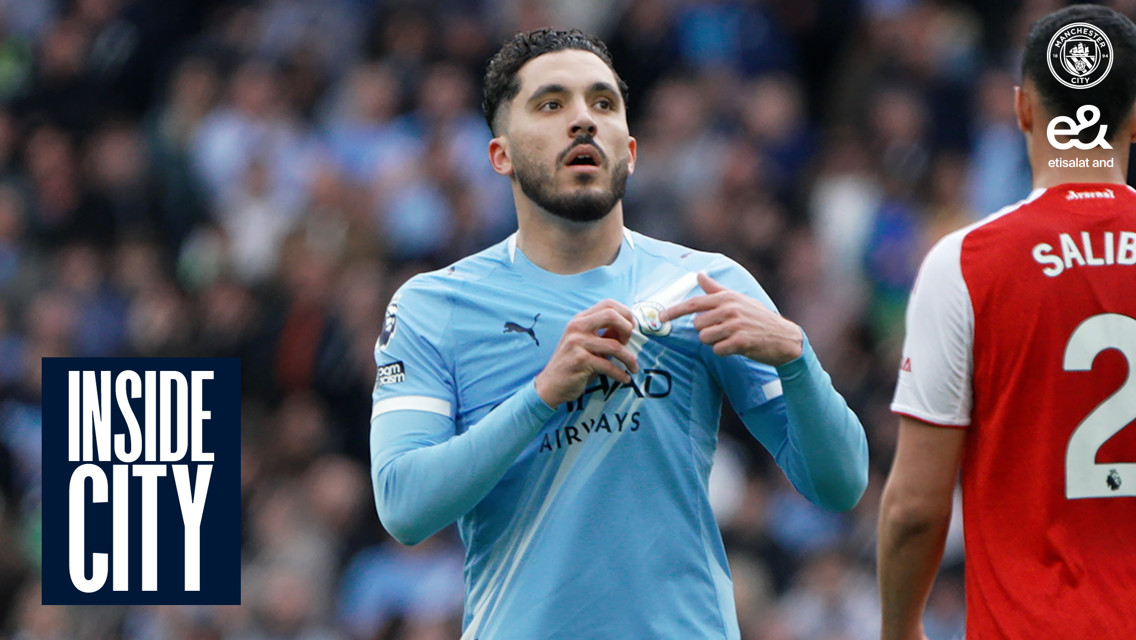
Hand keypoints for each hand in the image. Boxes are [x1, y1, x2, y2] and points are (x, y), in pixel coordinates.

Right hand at [534, 299, 639, 406]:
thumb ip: (605, 334)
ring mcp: (577, 343)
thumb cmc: (574, 364)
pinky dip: (620, 374)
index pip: (608, 304)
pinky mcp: (579, 360)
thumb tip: (629, 326)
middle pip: (611, 315)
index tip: (631, 329)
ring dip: (629, 358)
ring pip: (614, 345)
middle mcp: (577, 327)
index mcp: (580, 319)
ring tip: (633, 368)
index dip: (625, 314)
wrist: (551, 385)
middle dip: (627, 329)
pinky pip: (608, 365)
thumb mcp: (588, 344)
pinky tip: (624, 378)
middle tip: (629, 344)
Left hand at [660, 272, 802, 365]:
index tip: (660, 318)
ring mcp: (735, 325)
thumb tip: (700, 274)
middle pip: (697, 325)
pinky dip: (724, 351)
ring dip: (715, 342)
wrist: (785, 338)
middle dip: (706, 331)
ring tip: (731, 338)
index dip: (674, 311)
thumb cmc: (759, 318)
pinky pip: (717, 350)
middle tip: (723, 331)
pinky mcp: (741, 341)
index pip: (693, 303)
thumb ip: (716, 290)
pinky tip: (737, 347)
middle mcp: (729, 309)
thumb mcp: (739, 300)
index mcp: (726, 298)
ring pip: (705, 338)